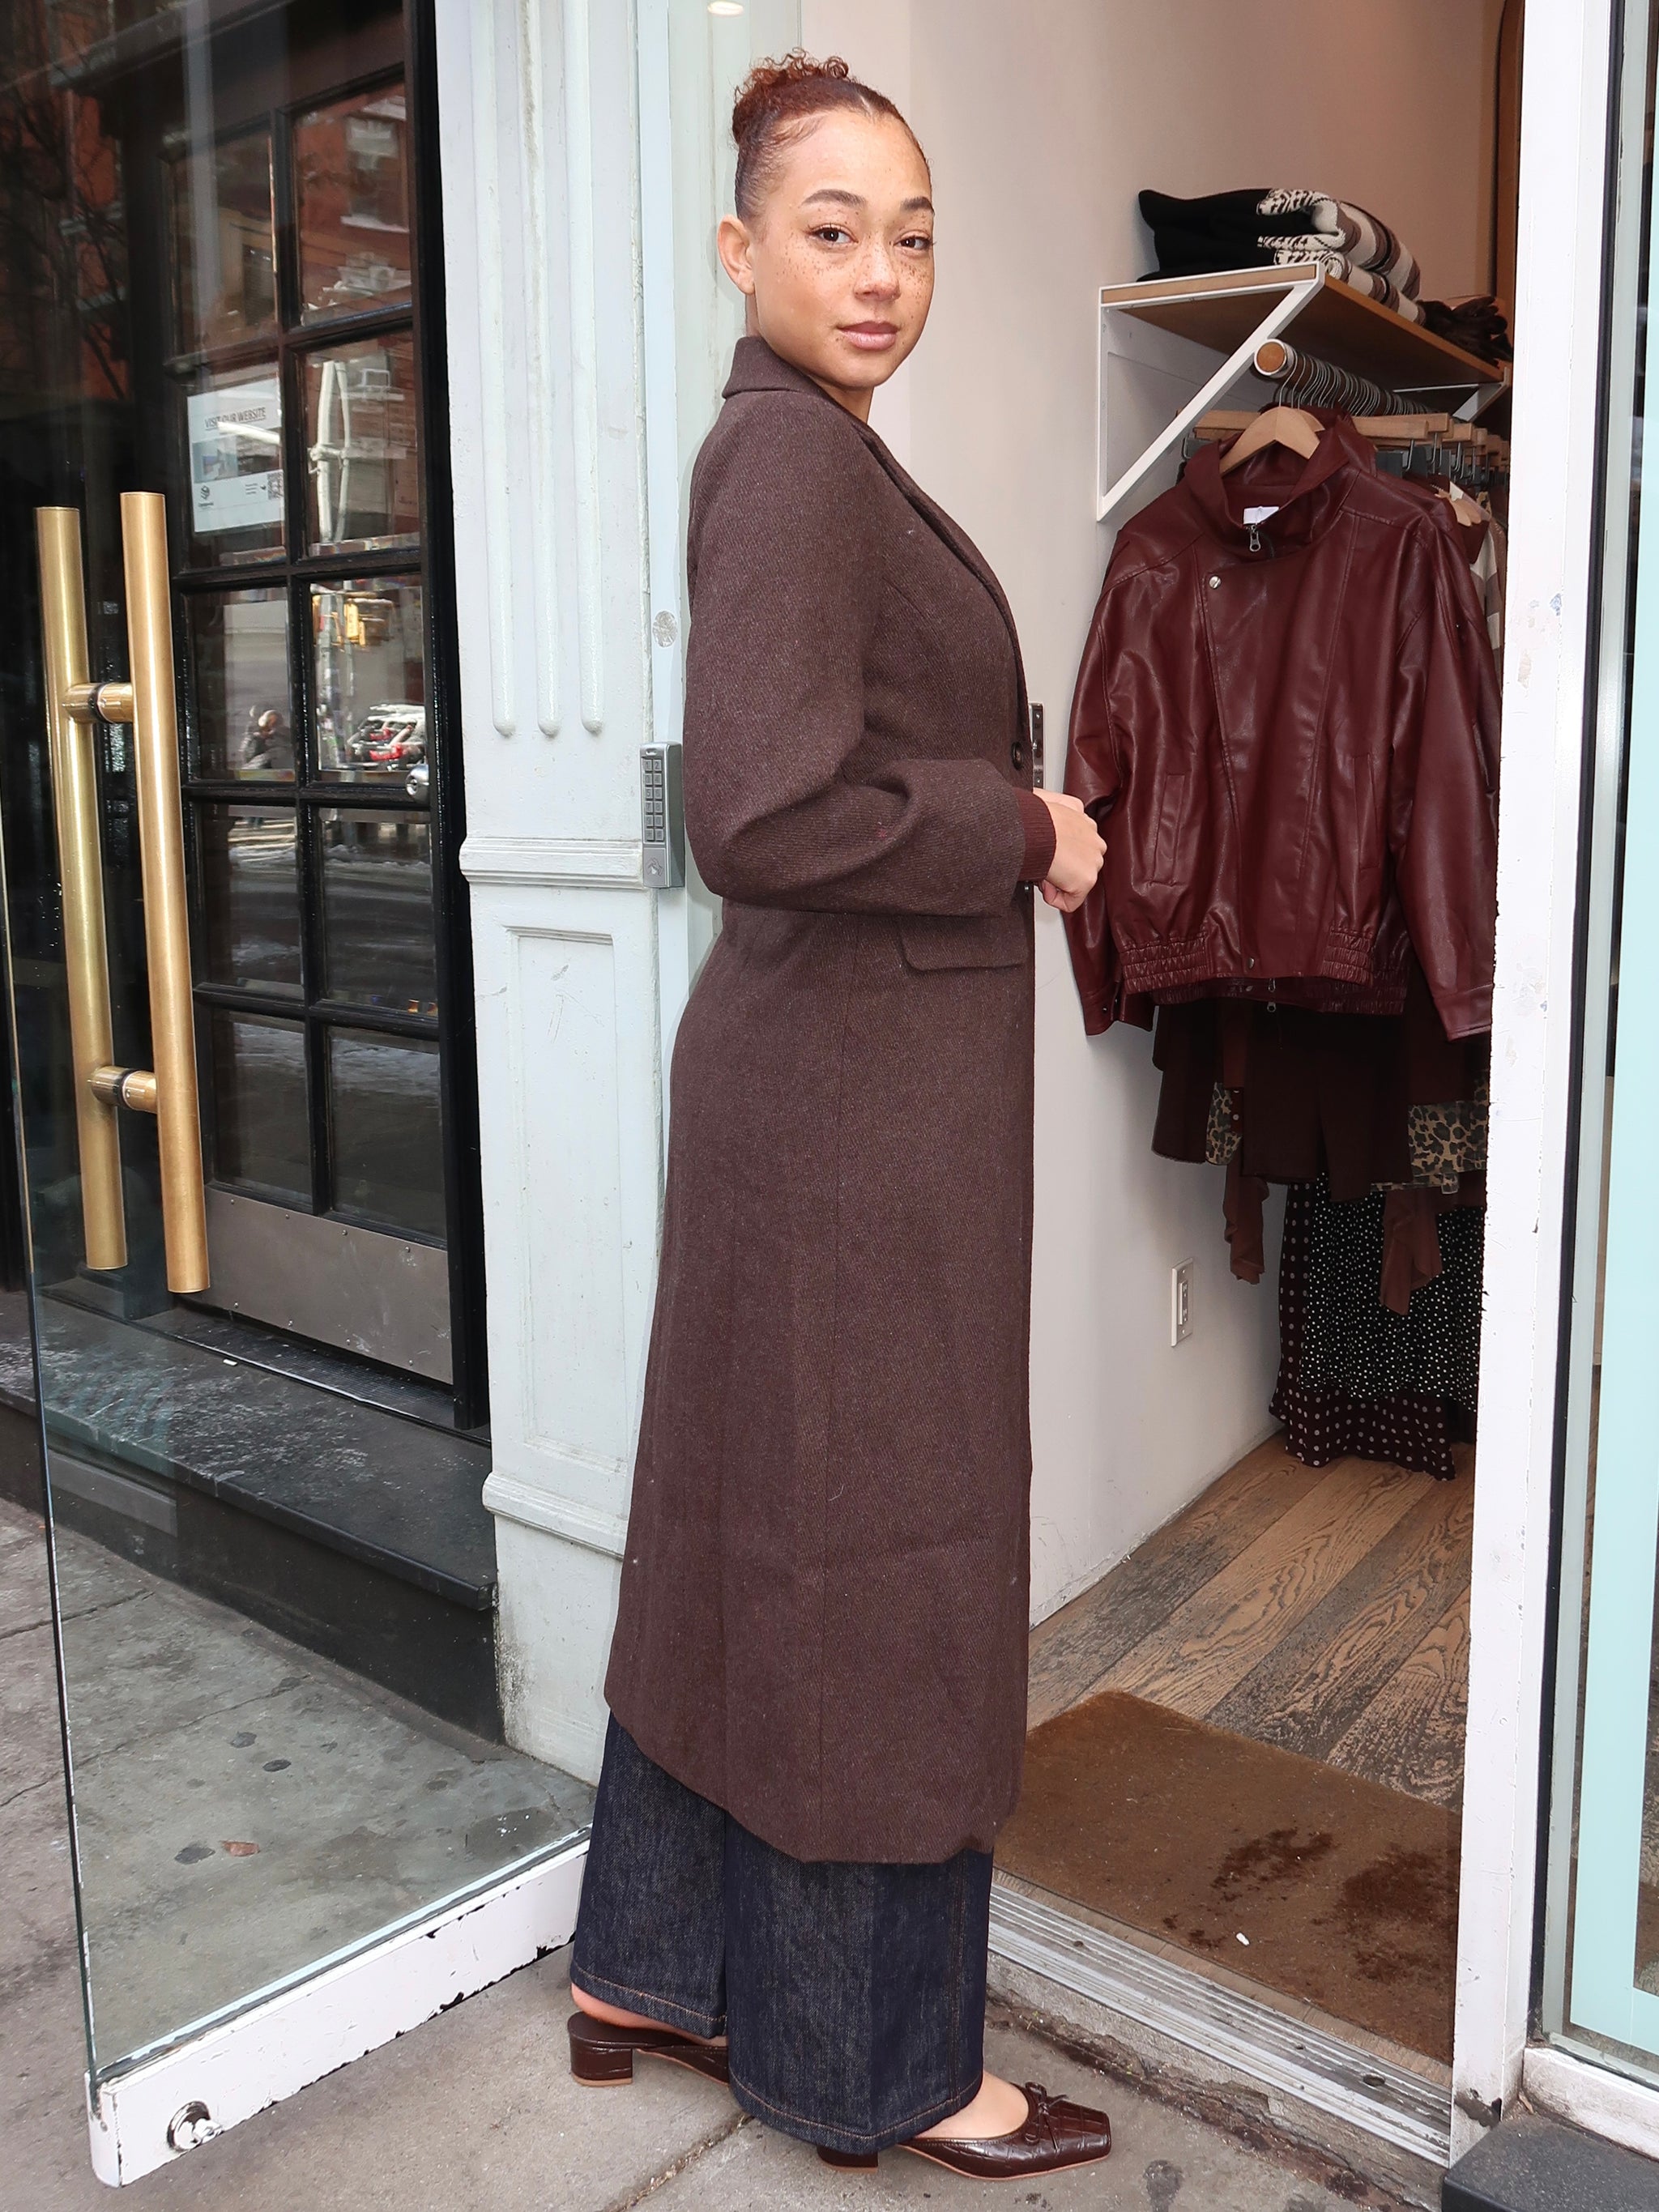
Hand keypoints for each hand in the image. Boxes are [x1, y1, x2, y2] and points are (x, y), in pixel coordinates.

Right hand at [1035, 789, 1104, 912]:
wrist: (1034, 827)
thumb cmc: (1034, 816)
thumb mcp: (1048, 798)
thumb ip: (1056, 803)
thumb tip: (1046, 802)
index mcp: (1086, 823)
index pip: (1078, 848)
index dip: (1058, 856)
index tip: (1045, 854)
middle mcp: (1095, 842)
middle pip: (1078, 867)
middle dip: (1059, 871)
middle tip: (1042, 864)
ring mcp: (1093, 861)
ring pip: (1075, 883)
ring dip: (1057, 882)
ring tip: (1043, 870)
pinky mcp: (1086, 879)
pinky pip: (1070, 902)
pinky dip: (1055, 899)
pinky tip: (1045, 883)